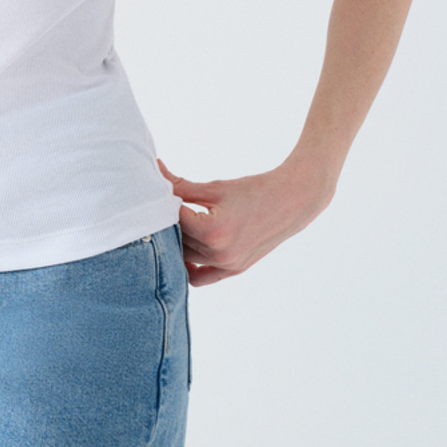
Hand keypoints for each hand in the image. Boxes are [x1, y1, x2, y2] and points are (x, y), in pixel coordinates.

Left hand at [156, 156, 332, 286]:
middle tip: (160, 208)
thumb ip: (181, 185)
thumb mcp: (215, 187)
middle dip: (166, 222)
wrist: (291, 201)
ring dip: (175, 242)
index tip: (156, 194)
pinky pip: (200, 277)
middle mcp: (220, 252)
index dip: (162, 204)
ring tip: (171, 224)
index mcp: (213, 229)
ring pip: (185, 258)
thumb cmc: (253, 190)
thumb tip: (156, 169)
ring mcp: (227, 265)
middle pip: (177, 240)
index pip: (173, 219)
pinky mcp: (234, 270)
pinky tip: (181, 250)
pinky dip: (188, 267)